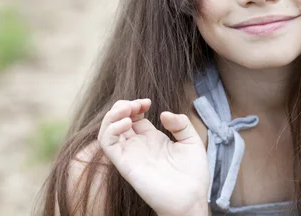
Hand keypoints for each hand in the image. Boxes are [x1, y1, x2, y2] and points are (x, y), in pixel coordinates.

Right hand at [98, 99, 208, 215]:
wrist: (192, 197)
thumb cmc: (193, 174)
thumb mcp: (191, 141)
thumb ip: (180, 123)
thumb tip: (163, 114)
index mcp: (152, 138)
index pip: (133, 116)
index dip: (135, 105)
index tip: (147, 102)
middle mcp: (138, 145)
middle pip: (117, 120)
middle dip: (122, 105)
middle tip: (137, 104)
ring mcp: (130, 154)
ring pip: (107, 130)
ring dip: (112, 115)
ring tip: (128, 109)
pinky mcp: (125, 164)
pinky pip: (107, 144)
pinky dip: (111, 129)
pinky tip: (127, 123)